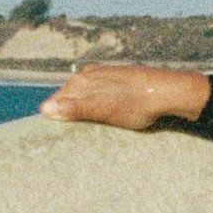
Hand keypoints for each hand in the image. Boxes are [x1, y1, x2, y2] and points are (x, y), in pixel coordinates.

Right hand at [39, 63, 210, 131]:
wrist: (168, 91)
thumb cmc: (136, 103)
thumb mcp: (104, 109)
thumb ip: (75, 109)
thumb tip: (44, 110)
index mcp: (81, 81)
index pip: (56, 102)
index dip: (54, 119)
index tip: (54, 138)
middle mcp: (88, 74)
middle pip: (67, 98)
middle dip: (64, 114)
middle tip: (67, 137)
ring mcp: (102, 75)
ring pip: (81, 95)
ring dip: (78, 110)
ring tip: (81, 128)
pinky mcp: (115, 79)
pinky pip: (95, 92)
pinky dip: (93, 104)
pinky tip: (99, 113)